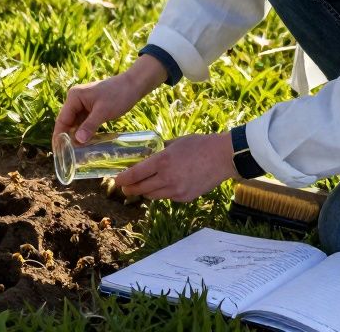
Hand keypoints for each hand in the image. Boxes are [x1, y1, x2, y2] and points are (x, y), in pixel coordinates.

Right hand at [53, 56, 165, 146]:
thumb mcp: (103, 112)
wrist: (133, 85)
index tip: (57, 152)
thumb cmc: (118, 95)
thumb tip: (77, 141)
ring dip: (76, 136)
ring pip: (76, 123)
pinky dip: (84, 132)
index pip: (62, 120)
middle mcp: (75, 99)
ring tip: (74, 154)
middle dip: (67, 138)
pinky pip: (84, 122)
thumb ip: (89, 126)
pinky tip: (85, 144)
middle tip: (66, 156)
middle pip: (67, 122)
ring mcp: (83, 103)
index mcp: (74, 97)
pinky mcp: (91, 108)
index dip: (59, 136)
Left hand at [114, 132, 238, 202]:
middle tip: (125, 187)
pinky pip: (167, 197)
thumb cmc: (199, 145)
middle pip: (140, 189)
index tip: (117, 180)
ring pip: (153, 196)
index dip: (123, 179)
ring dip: (145, 191)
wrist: (223, 157)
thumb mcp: (175, 142)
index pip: (135, 174)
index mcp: (162, 161)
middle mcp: (167, 178)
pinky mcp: (185, 197)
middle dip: (130, 188)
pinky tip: (164, 186)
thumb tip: (147, 152)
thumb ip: (160, 149)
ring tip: (142, 187)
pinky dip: (163, 193)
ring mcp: (176, 190)